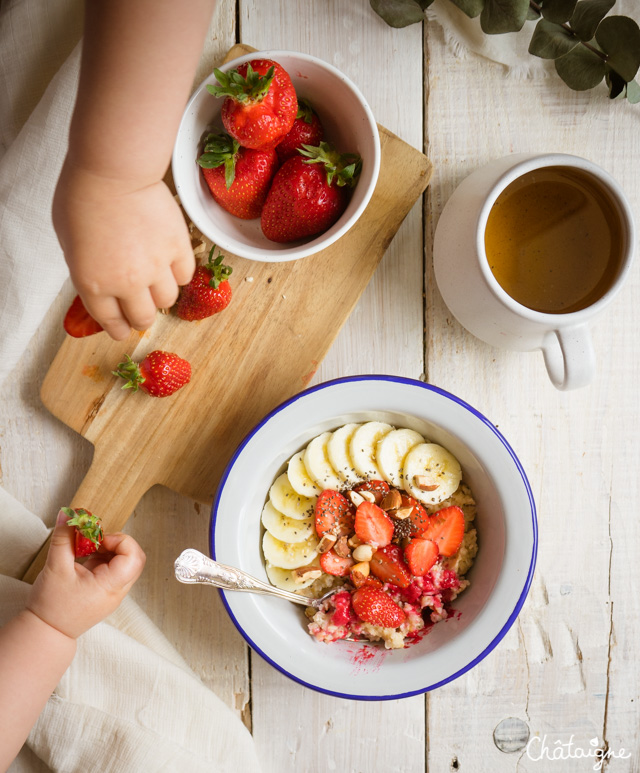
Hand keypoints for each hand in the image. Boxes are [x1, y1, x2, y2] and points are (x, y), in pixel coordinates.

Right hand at [26, 510, 145, 638]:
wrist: (46, 633)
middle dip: (115, 543)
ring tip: (86, 551)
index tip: (98, 540)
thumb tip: (68, 514)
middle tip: (94, 542)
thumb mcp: (55, 567)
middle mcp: (118, 591)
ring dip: (108, 550)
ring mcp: (114, 593)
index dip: (120, 540)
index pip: (134, 556)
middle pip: (133, 558)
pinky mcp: (106, 592)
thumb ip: (63, 538)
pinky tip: (84, 560)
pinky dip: (102, 559)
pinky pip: (113, 569)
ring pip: (124, 562)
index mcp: (110, 586)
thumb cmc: (51, 606)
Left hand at [53, 159, 194, 339]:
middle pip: (142, 318)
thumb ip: (86, 268)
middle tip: (142, 310)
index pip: (110, 321)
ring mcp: (155, 267)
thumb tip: (101, 278)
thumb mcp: (68, 242)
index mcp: (93, 283)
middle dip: (141, 318)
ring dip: (161, 295)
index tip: (122, 330)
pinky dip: (178, 273)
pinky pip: (184, 275)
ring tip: (157, 282)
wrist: (113, 172)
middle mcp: (126, 283)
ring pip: (167, 300)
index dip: (118, 328)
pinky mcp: (178, 249)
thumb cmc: (83, 197)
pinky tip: (171, 264)